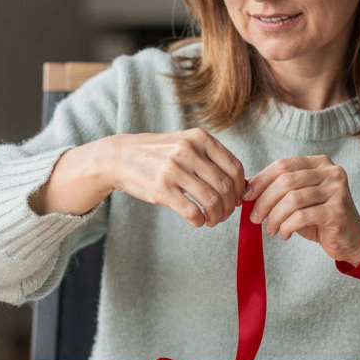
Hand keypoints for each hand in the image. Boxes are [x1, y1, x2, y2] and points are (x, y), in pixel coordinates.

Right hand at [103, 129, 246, 227]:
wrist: (119, 157)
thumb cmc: (158, 154)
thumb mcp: (185, 144)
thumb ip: (210, 159)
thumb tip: (240, 186)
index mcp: (199, 138)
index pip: (234, 167)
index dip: (240, 189)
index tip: (236, 199)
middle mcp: (188, 151)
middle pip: (225, 186)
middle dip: (230, 206)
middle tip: (224, 214)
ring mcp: (174, 170)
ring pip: (212, 201)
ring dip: (217, 216)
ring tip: (212, 220)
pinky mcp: (161, 189)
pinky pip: (192, 211)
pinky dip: (200, 221)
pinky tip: (197, 221)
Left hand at [243, 156, 359, 264]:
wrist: (350, 240)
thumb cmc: (319, 218)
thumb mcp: (297, 199)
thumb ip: (277, 189)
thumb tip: (245, 185)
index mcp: (319, 163)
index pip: (282, 165)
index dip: (260, 180)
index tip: (245, 196)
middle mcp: (331, 172)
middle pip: (285, 181)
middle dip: (264, 201)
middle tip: (255, 218)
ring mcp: (337, 190)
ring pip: (292, 199)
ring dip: (274, 217)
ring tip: (270, 229)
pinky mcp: (338, 211)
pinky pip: (302, 216)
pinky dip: (287, 227)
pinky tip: (284, 234)